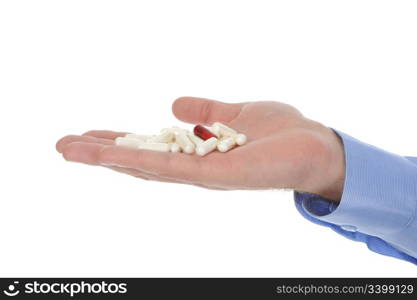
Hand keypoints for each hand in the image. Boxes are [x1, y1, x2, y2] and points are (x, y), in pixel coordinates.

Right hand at [56, 97, 344, 201]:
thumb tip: (174, 105)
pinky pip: (166, 167)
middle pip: (140, 160)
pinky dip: (135, 159)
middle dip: (101, 152)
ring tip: (69, 148)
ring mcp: (200, 176)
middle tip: (64, 145)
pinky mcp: (211, 177)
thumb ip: (205, 109)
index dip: (120, 140)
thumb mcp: (235, 112)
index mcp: (198, 153)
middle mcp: (194, 168)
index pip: (151, 147)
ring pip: (144, 166)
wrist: (315, 147)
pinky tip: (107, 152)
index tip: (91, 134)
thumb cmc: (282, 132)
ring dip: (105, 156)